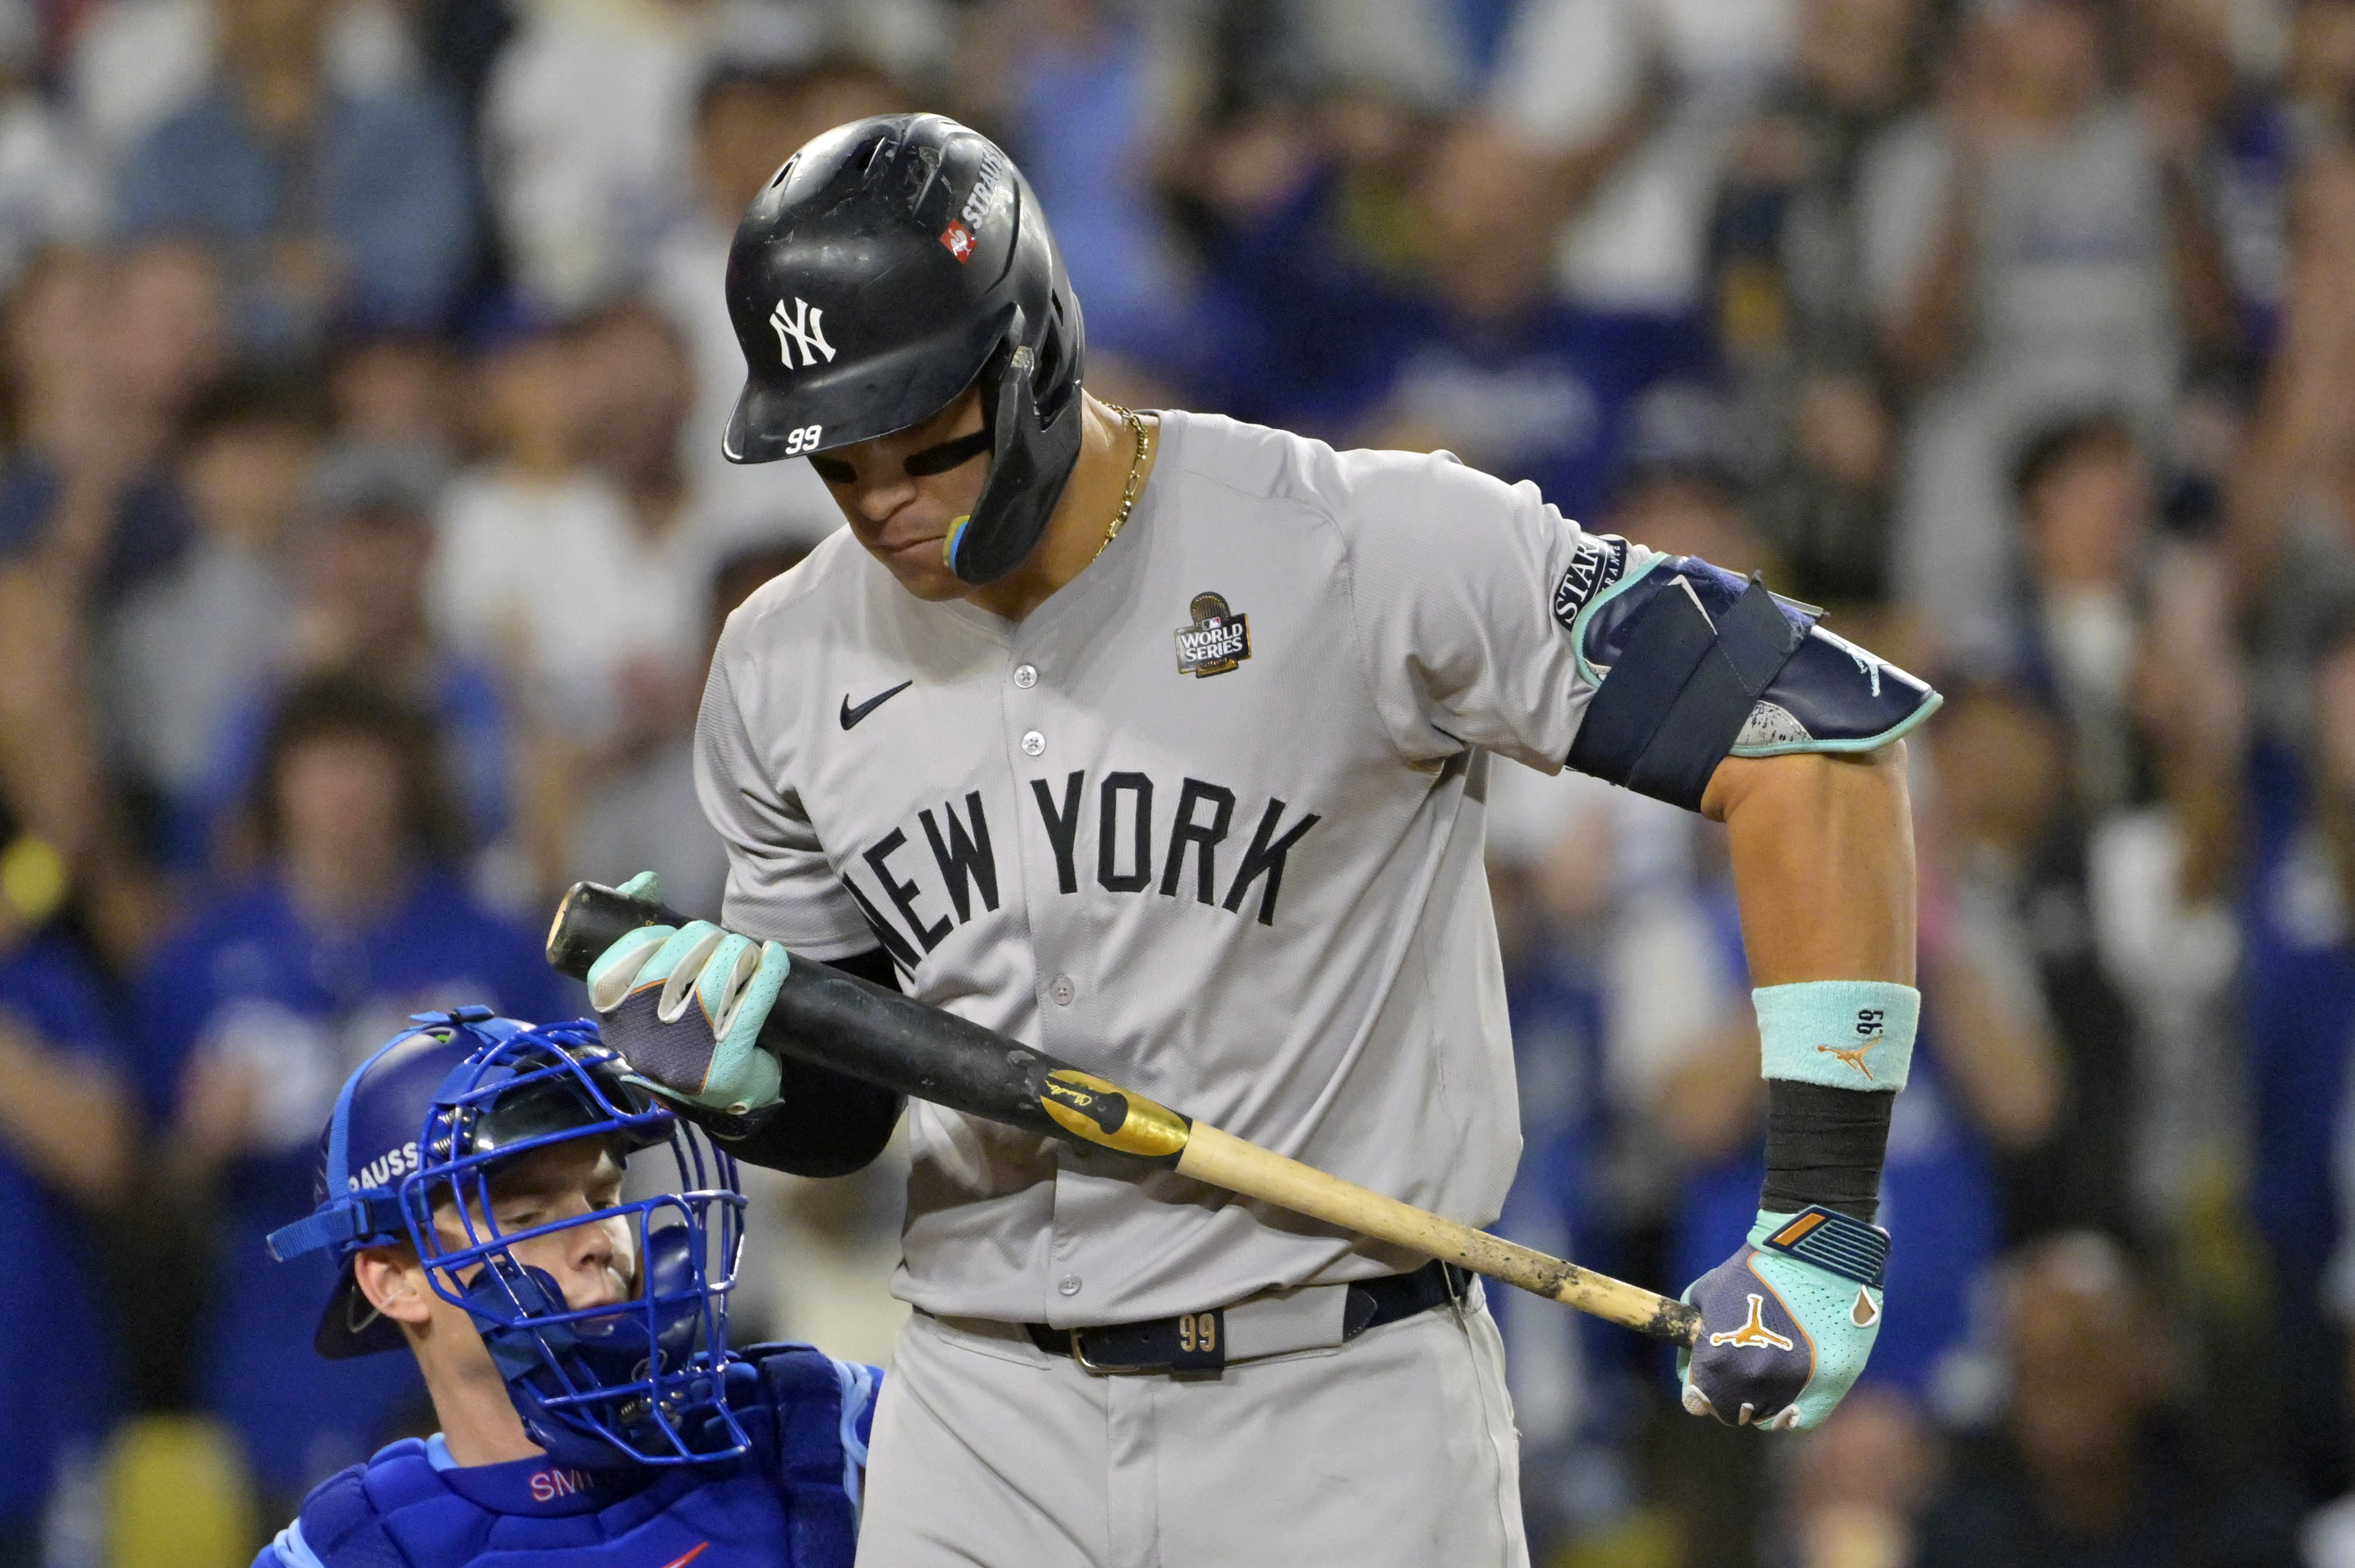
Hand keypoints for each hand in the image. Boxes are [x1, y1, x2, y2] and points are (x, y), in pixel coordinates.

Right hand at [585, 871, 788, 1114]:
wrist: (727, 1098)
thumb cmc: (687, 1034)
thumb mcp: (654, 991)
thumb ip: (645, 941)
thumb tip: (642, 881)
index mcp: (615, 1022)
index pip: (612, 966)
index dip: (645, 937)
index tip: (672, 931)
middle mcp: (642, 1041)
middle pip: (671, 963)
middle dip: (702, 939)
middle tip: (721, 941)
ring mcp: (682, 1056)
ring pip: (712, 978)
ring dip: (736, 952)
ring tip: (746, 950)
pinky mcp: (723, 1066)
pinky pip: (751, 1003)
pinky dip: (767, 971)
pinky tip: (774, 958)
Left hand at [1677, 1206, 1887, 1431]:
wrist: (1814, 1254)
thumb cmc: (1755, 1270)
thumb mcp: (1707, 1293)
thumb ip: (1695, 1333)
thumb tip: (1691, 1363)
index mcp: (1716, 1361)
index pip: (1698, 1403)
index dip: (1700, 1391)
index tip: (1708, 1382)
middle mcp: (1751, 1381)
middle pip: (1732, 1413)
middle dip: (1731, 1396)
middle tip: (1741, 1373)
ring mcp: (1792, 1388)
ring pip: (1768, 1418)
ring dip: (1764, 1402)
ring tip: (1771, 1371)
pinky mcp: (1829, 1388)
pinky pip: (1803, 1420)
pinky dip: (1796, 1409)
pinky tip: (1794, 1386)